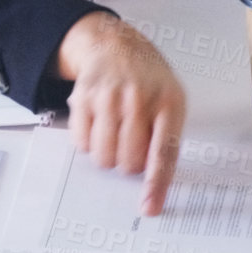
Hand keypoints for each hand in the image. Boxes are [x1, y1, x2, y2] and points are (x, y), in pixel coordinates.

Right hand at [56, 12, 185, 215]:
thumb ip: (166, 138)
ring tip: (114, 134)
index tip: (149, 208)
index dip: (155, 184)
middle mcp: (139, 97)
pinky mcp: (84, 97)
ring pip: (103, 156)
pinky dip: (89, 142)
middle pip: (129, 160)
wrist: (115, 44)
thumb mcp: (170, 100)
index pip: (164, 151)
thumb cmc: (148, 80)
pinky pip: (81, 143)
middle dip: (129, 164)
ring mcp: (110, 96)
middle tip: (130, 147)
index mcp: (169, 101)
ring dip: (108, 156)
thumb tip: (153, 185)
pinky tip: (98, 123)